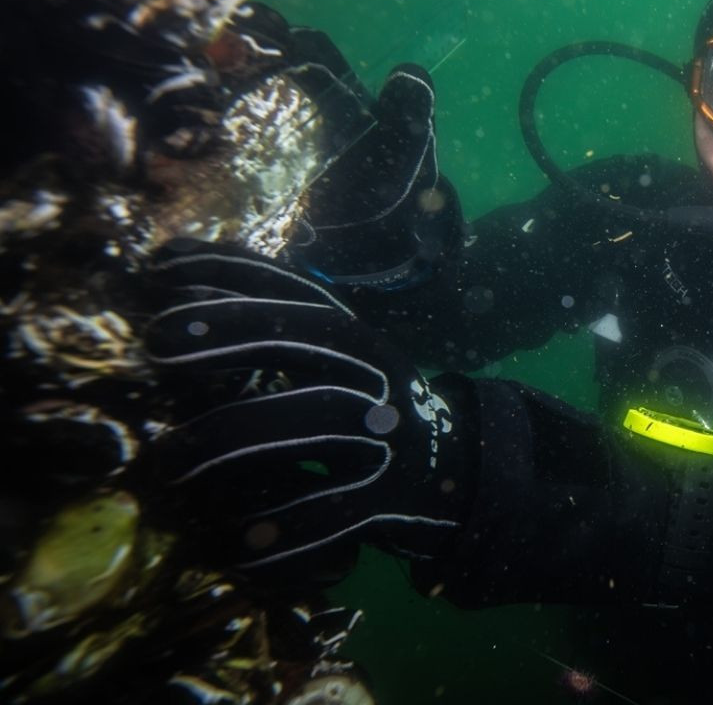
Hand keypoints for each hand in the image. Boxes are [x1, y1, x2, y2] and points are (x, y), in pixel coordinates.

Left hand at [141, 241, 474, 571]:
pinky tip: (235, 547)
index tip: (163, 266)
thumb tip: (179, 282)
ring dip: (234, 439)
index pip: (297, 292)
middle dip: (234, 331)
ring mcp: (388, 441)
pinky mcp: (387, 505)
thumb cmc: (367, 419)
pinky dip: (279, 532)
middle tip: (157, 342)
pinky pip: (330, 517)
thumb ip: (274, 331)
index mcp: (361, 343)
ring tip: (170, 461)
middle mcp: (379, 382)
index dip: (233, 271)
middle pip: (313, 339)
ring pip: (314, 425)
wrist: (455, 483)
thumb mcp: (339, 368)